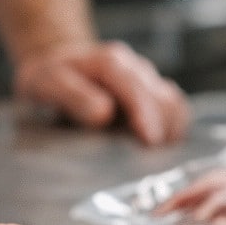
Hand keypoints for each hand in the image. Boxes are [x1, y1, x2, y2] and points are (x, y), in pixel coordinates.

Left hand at [12, 41, 190, 145]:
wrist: (60, 66)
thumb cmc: (52, 77)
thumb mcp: (48, 82)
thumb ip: (73, 96)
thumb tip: (103, 114)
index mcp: (110, 62)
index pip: (134, 87)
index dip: (145, 114)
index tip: (150, 140)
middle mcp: (135, 68)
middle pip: (162, 97)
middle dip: (161, 127)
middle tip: (153, 162)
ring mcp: (149, 81)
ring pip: (174, 104)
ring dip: (170, 130)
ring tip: (157, 158)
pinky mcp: (155, 95)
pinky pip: (177, 110)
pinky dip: (175, 129)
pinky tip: (162, 149)